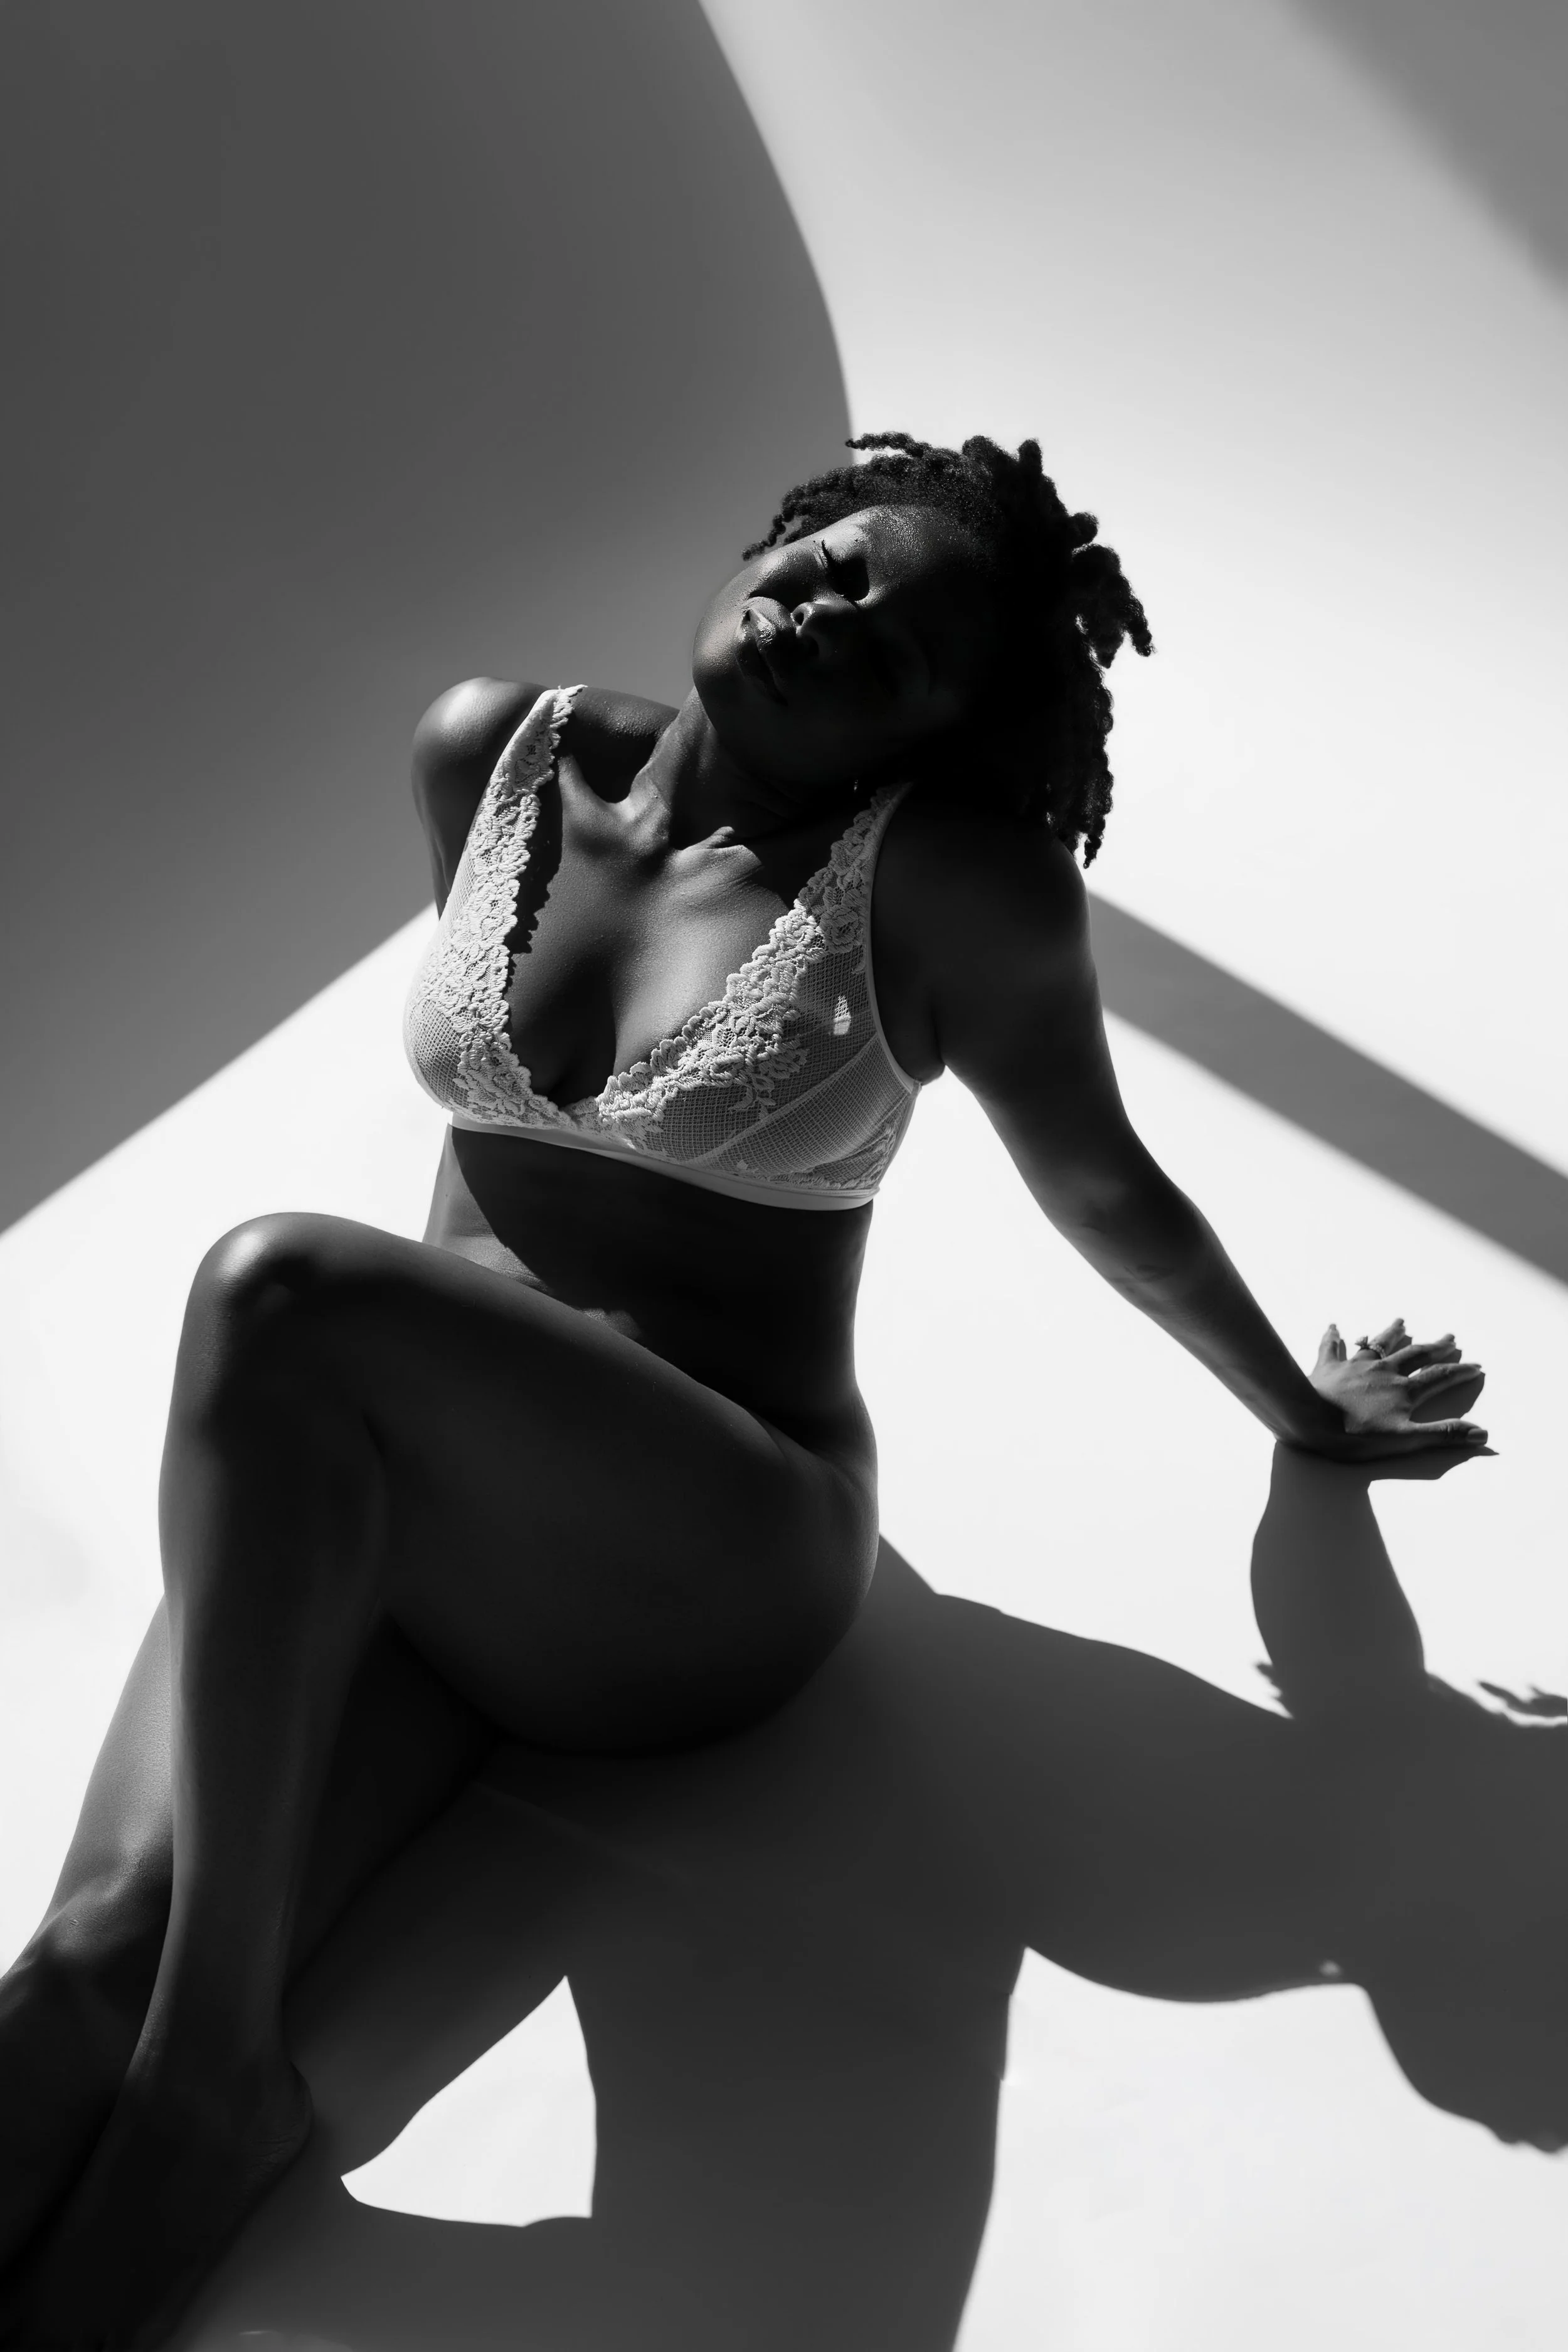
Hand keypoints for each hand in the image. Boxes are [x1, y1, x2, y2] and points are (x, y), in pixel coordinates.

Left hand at [1302, 1319, 1488, 1459]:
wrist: (1310, 1420)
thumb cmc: (1357, 1436)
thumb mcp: (1406, 1441)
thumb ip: (1443, 1435)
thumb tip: (1483, 1434)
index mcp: (1403, 1390)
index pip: (1439, 1378)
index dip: (1460, 1373)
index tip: (1476, 1366)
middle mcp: (1383, 1372)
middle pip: (1414, 1355)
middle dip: (1434, 1347)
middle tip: (1449, 1338)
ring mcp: (1355, 1366)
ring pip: (1378, 1345)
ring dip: (1391, 1333)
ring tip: (1401, 1322)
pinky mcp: (1328, 1367)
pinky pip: (1332, 1347)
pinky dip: (1334, 1337)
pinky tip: (1334, 1326)